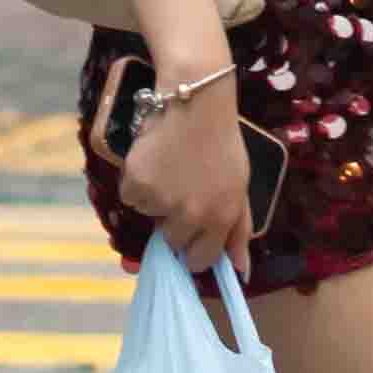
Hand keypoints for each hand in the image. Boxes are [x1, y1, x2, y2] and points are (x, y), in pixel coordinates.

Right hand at [115, 65, 250, 272]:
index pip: (201, 260)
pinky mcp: (137, 185)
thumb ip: (238, 231)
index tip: (191, 236)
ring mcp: (163, 201)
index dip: (194, 249)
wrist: (194, 100)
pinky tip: (153, 159)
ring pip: (149, 216)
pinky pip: (131, 197)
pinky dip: (137, 182)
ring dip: (155, 198)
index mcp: (222, 217)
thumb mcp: (239, 186)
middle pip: (172, 241)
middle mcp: (193, 214)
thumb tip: (241, 271)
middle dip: (174, 222)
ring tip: (170, 166)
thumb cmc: (220, 142)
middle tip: (181, 188)